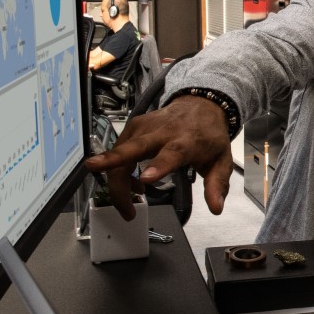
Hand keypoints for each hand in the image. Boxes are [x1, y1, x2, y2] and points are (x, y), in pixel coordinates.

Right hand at [84, 96, 232, 219]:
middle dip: (111, 160)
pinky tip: (135, 182)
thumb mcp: (221, 160)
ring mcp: (144, 128)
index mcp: (185, 142)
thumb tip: (216, 208)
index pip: (169, 154)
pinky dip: (120, 171)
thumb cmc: (208, 135)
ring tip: (133, 200)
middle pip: (132, 148)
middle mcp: (161, 133)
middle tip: (93, 168)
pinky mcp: (133, 127)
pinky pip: (118, 152)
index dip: (157, 167)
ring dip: (118, 182)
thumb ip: (217, 185)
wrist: (201, 105)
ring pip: (119, 154)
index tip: (145, 179)